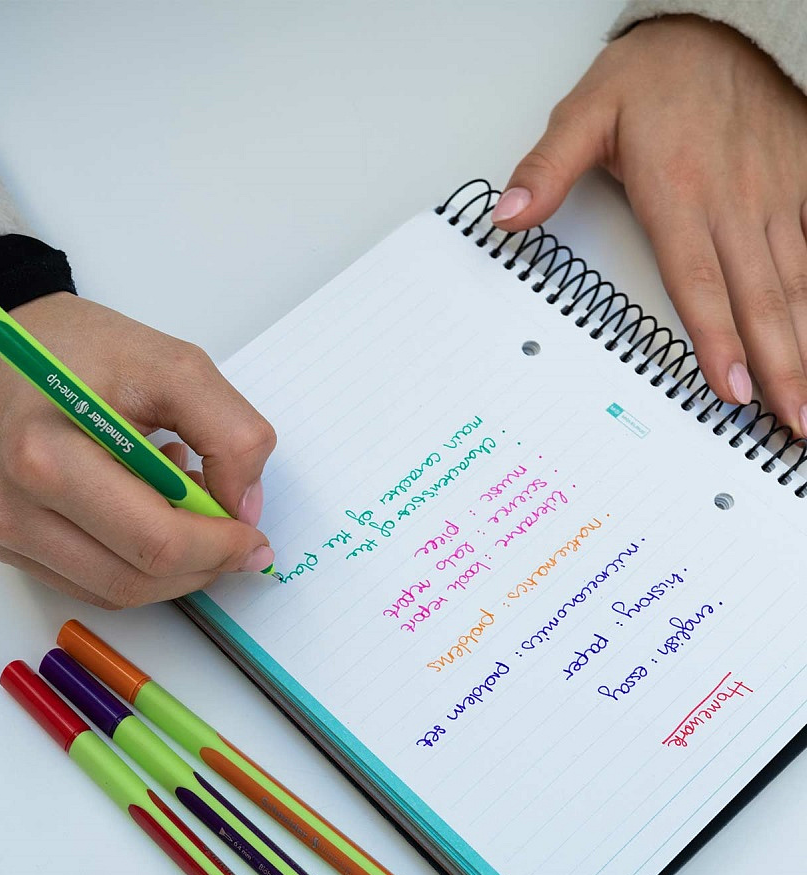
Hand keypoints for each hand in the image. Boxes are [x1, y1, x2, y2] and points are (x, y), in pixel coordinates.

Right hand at [0, 292, 275, 606]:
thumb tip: (245, 509)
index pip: (155, 540)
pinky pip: (85, 582)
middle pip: (134, 578)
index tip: (253, 537)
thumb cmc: (77, 348)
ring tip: (183, 507)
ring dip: (170, 568)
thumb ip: (230, 434)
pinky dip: (132, 561)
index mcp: (45, 454)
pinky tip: (143, 511)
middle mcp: (8, 504)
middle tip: (233, 536)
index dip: (219, 548)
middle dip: (201, 565)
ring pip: (113, 591)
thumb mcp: (173, 366)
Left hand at [492, 15, 806, 433]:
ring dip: (806, 344)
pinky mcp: (800, 184)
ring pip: (797, 282)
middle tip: (793, 423)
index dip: (718, 340)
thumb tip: (509, 214)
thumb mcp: (586, 113)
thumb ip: (547, 169)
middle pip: (759, 297)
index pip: (699, 282)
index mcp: (679, 194)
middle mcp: (734, 203)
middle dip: (781, 366)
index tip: (733, 390)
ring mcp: (773, 196)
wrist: (717, 27)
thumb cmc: (653, 78)